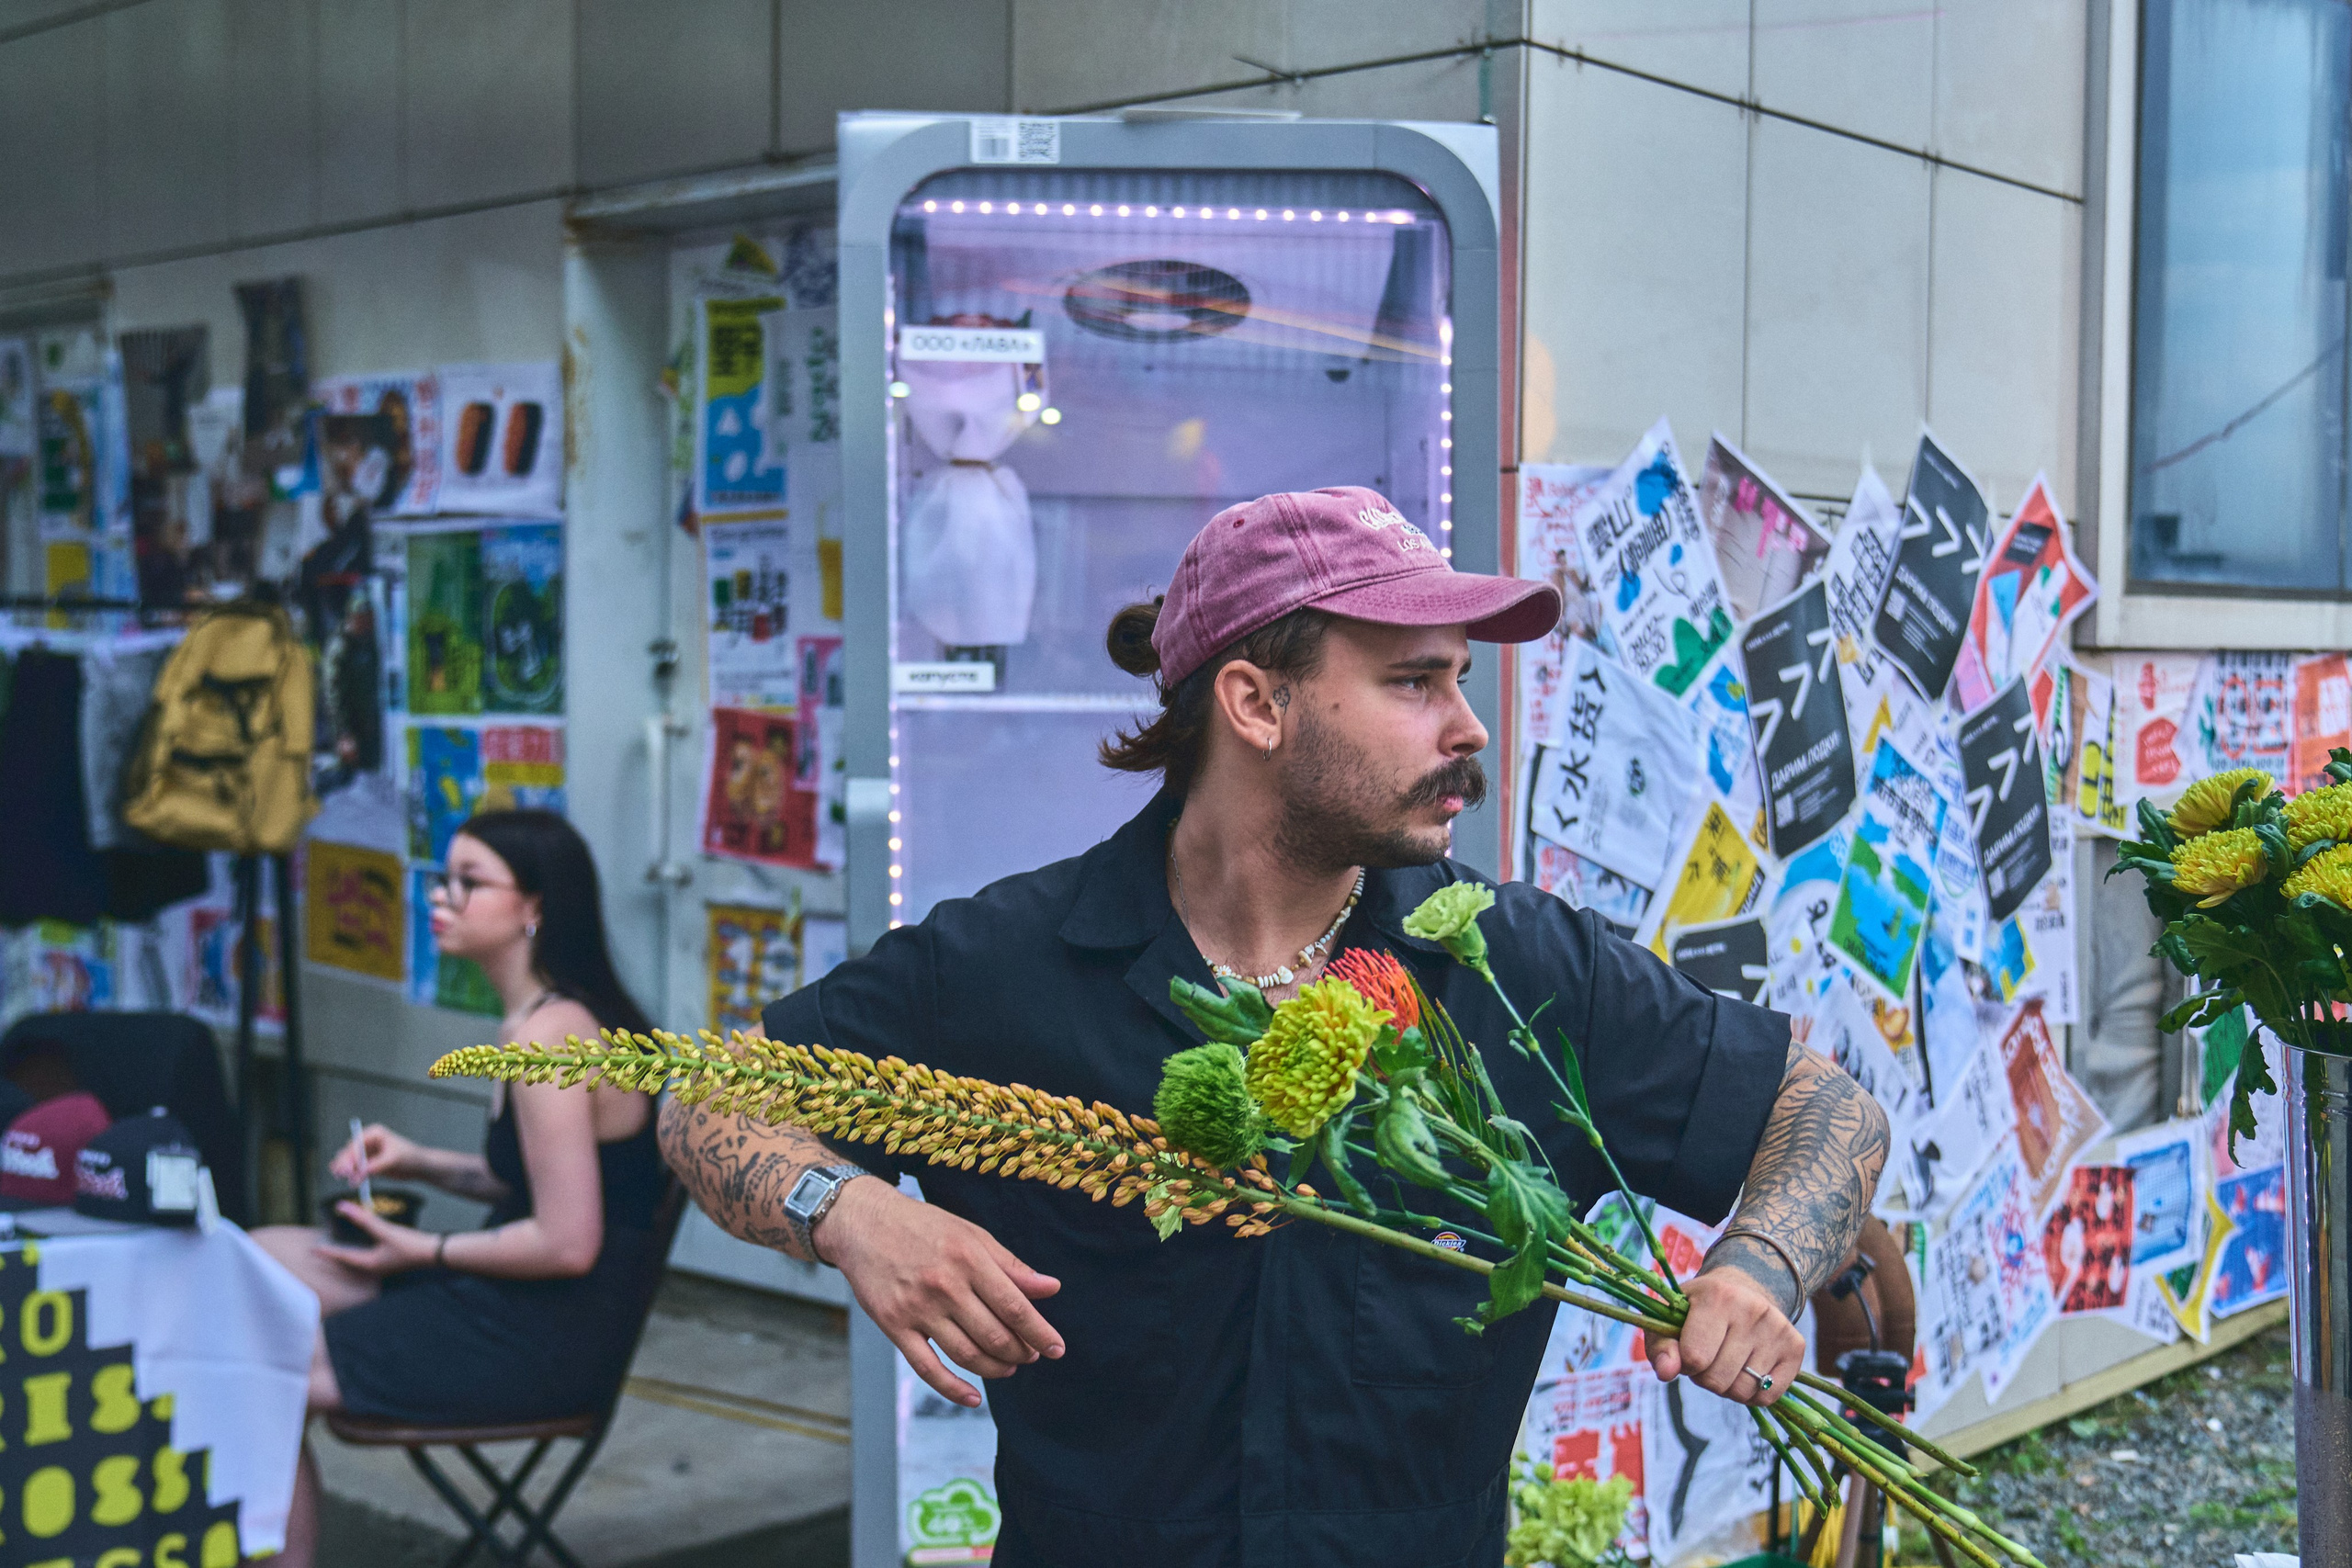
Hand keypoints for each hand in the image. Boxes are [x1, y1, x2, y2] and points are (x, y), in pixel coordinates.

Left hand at [316, 1201, 439, 1277]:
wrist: (434, 1252)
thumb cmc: (410, 1244)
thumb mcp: (384, 1230)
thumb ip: (363, 1218)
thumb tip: (342, 1207)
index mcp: (368, 1264)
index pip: (341, 1257)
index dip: (326, 1252)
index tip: (313, 1250)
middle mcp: (372, 1267)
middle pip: (347, 1260)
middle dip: (334, 1254)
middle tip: (321, 1248)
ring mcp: (382, 1265)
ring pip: (357, 1258)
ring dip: (346, 1251)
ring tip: (337, 1245)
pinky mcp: (390, 1260)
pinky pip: (367, 1255)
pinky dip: (359, 1249)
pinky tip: (361, 1243)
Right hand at [331, 1123, 423, 1184]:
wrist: (419, 1166)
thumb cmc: (409, 1157)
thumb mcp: (393, 1160)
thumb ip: (375, 1166)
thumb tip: (358, 1173)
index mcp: (374, 1133)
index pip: (356, 1144)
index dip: (349, 1156)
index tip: (346, 1169)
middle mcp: (368, 1141)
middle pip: (350, 1151)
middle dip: (344, 1163)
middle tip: (340, 1175)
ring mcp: (367, 1152)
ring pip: (350, 1160)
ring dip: (344, 1168)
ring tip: (339, 1177)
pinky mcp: (368, 1163)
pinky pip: (355, 1168)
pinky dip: (350, 1173)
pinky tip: (341, 1177)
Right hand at [819, 1178, 1062, 1407]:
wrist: (864, 1224)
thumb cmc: (924, 1227)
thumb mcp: (972, 1235)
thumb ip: (1011, 1266)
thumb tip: (1051, 1288)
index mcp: (969, 1259)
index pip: (1015, 1306)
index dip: (1040, 1332)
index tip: (1057, 1348)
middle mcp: (945, 1285)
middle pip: (994, 1335)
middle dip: (1021, 1352)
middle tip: (1031, 1355)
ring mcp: (918, 1309)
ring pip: (967, 1355)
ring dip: (995, 1368)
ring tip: (1008, 1366)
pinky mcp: (894, 1327)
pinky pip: (927, 1368)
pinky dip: (953, 1389)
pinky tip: (973, 1397)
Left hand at [1642, 1266, 1804, 1407]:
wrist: (1743, 1289)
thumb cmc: (1699, 1309)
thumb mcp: (1671, 1319)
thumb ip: (1661, 1347)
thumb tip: (1666, 1373)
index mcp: (1718, 1296)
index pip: (1695, 1357)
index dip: (1686, 1364)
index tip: (1688, 1350)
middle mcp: (1753, 1309)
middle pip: (1718, 1379)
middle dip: (1705, 1377)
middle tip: (1708, 1357)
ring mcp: (1778, 1327)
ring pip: (1743, 1391)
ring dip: (1728, 1387)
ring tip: (1725, 1362)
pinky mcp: (1796, 1346)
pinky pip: (1768, 1396)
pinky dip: (1752, 1394)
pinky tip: (1746, 1371)